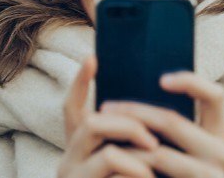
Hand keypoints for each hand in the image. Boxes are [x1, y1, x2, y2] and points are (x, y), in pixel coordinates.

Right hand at [57, 55, 158, 177]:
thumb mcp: (122, 161)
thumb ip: (124, 141)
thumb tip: (150, 110)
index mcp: (78, 148)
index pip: (72, 107)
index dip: (80, 82)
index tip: (92, 57)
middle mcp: (68, 161)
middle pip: (92, 124)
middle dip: (129, 127)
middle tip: (154, 142)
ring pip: (110, 154)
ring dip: (139, 161)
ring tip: (154, 174)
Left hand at [100, 71, 223, 177]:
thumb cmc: (172, 175)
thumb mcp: (183, 151)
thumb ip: (170, 128)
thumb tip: (138, 91)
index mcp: (217, 135)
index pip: (214, 96)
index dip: (190, 82)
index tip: (161, 79)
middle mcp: (221, 153)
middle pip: (172, 121)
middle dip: (133, 112)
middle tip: (105, 108)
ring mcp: (211, 177)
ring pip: (159, 153)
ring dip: (126, 144)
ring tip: (103, 138)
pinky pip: (153, 176)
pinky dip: (131, 169)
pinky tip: (114, 167)